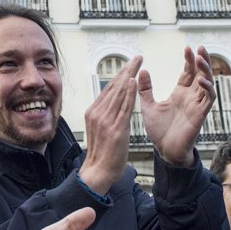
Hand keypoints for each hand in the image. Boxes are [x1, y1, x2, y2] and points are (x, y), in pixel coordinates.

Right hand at [79, 55, 141, 193]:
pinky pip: (123, 107)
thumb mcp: (101, 129)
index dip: (120, 74)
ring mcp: (105, 121)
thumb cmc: (103, 154)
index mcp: (93, 112)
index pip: (108, 89)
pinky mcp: (115, 128)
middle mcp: (97, 113)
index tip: (129, 64)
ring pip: (118, 93)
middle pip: (113, 86)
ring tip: (138, 63)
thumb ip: (106, 114)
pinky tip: (133, 82)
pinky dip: (128, 93)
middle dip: (126, 70)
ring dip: (129, 76)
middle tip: (137, 57)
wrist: (98, 172)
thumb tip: (113, 102)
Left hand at [138, 46, 214, 165]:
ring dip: (206, 71)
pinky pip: (208, 99)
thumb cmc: (158, 130)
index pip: (188, 73)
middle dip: (202, 61)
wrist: (164, 150)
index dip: (189, 60)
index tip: (187, 47)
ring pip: (208, 84)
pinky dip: (206, 89)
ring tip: (201, 58)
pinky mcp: (200, 115)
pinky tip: (201, 80)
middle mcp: (190, 98)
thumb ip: (145, 89)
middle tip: (200, 47)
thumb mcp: (148, 106)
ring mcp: (197, 105)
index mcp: (179, 94)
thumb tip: (141, 71)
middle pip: (201, 74)